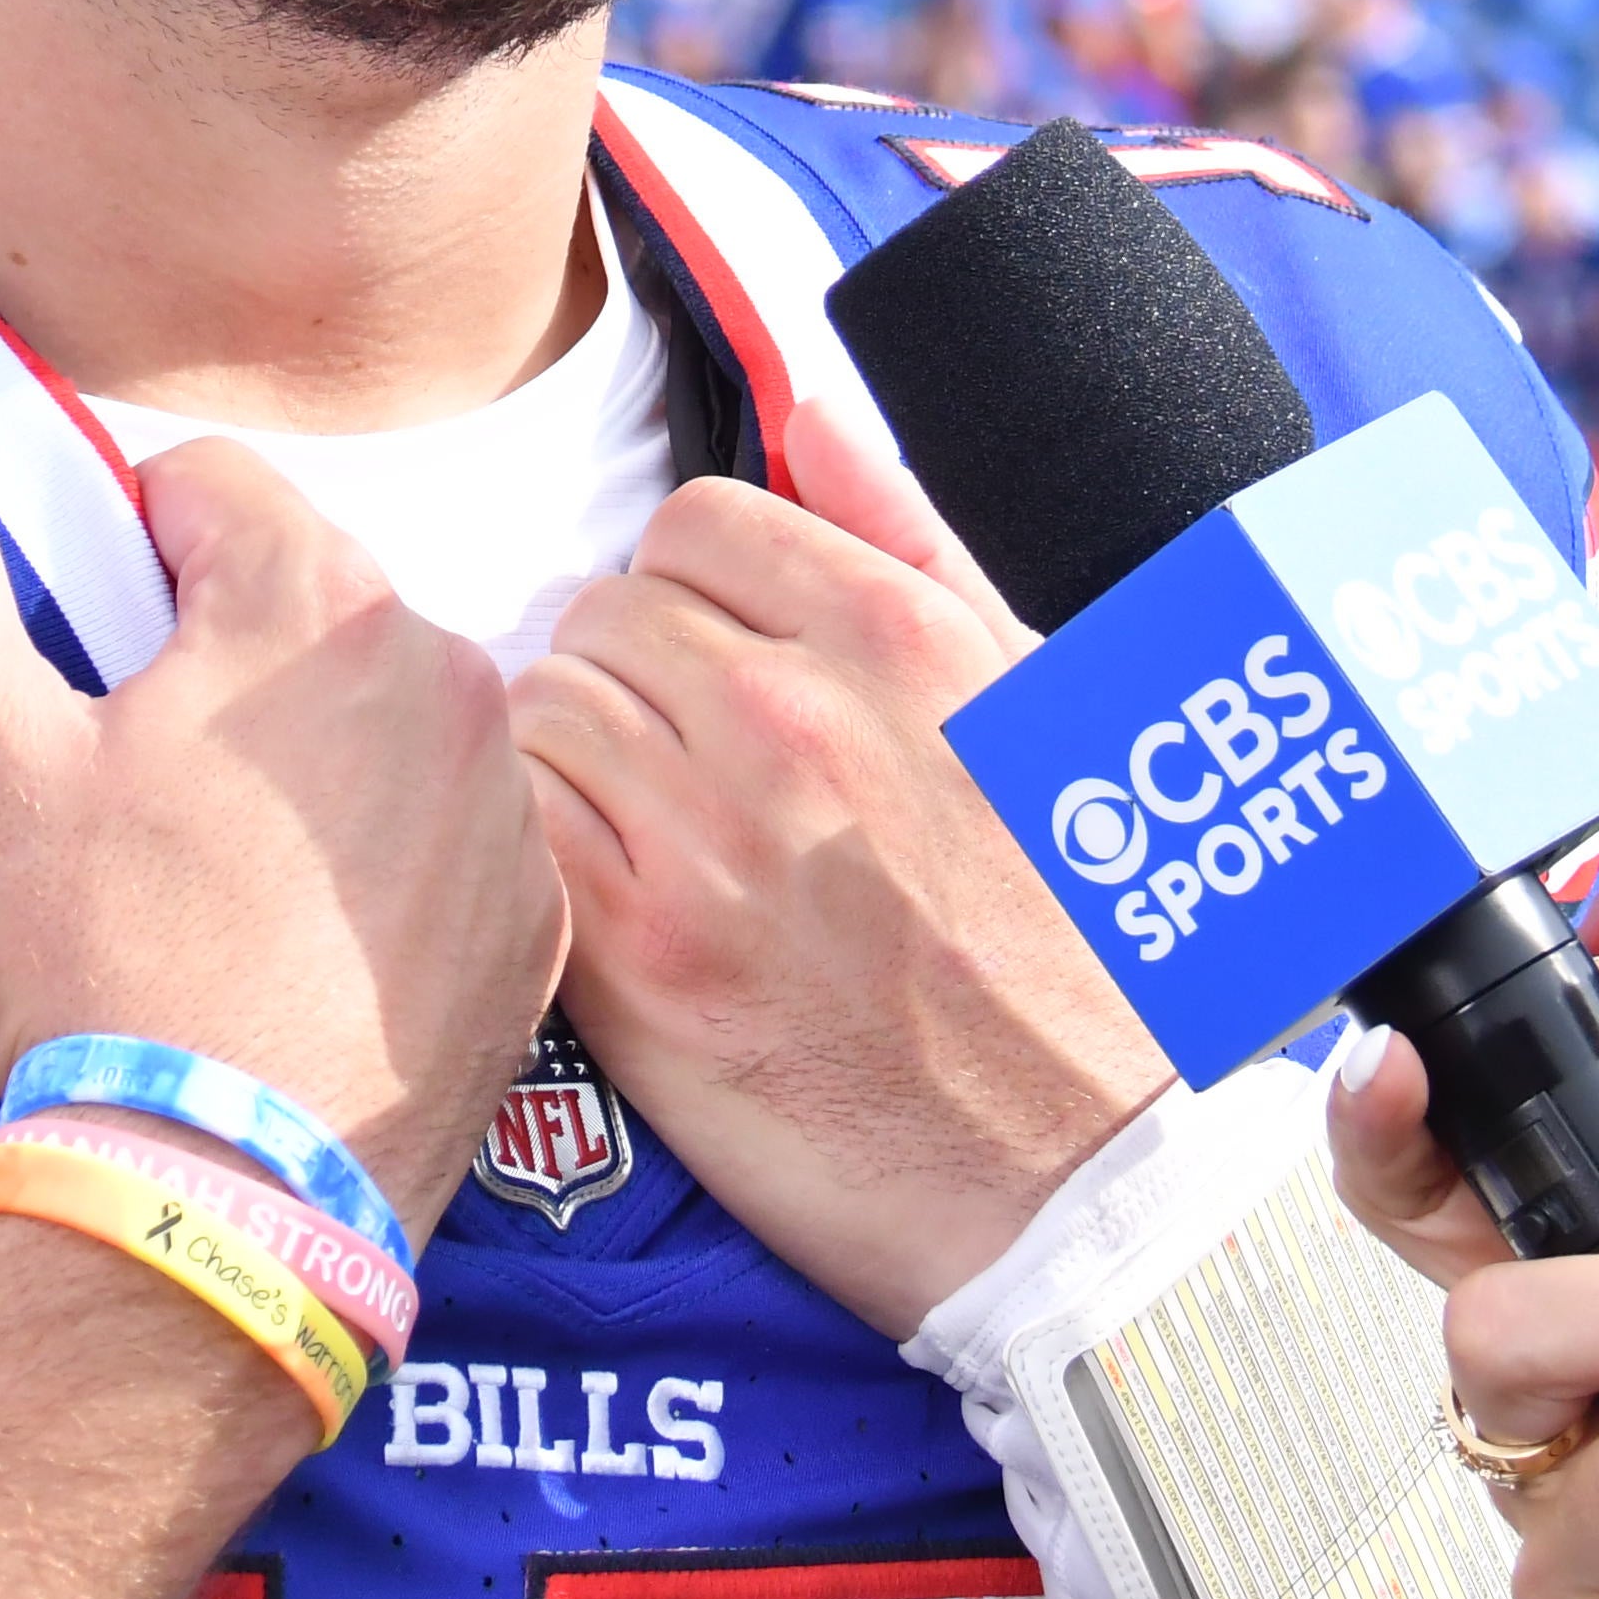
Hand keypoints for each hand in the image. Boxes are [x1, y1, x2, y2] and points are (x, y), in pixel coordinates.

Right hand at [0, 343, 557, 1244]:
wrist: (213, 1208)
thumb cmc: (88, 968)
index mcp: (317, 601)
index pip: (198, 490)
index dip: (111, 569)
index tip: (78, 686)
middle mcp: (449, 675)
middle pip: (299, 600)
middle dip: (214, 663)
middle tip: (133, 802)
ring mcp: (509, 806)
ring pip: (379, 717)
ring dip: (308, 761)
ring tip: (213, 889)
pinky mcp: (537, 926)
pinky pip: (451, 836)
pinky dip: (385, 867)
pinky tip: (298, 953)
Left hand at [510, 396, 1169, 1335]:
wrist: (1078, 1180)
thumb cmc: (1075, 944)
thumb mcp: (1039, 710)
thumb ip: (910, 543)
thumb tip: (810, 418)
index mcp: (895, 637)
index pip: (695, 523)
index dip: (692, 589)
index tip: (715, 660)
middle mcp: (791, 716)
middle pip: (605, 613)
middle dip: (628, 675)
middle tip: (675, 767)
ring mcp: (705, 836)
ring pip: (543, 710)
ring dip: (573, 762)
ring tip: (640, 835)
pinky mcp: (639, 958)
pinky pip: (520, 829)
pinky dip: (538, 851)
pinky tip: (601, 898)